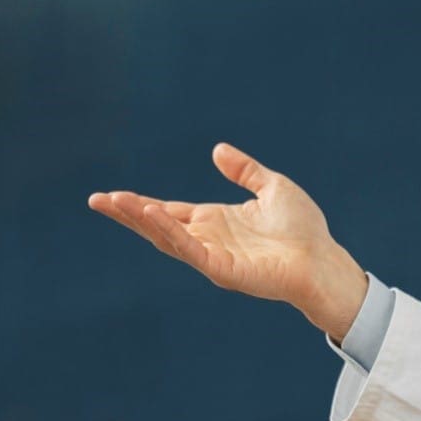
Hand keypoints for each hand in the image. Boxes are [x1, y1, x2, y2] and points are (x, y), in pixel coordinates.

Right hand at [88, 143, 368, 339]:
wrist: (323, 259)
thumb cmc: (304, 229)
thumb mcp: (272, 187)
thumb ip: (245, 171)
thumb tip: (217, 150)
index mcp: (216, 221)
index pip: (169, 211)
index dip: (141, 204)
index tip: (113, 196)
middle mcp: (208, 239)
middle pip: (158, 225)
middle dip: (128, 213)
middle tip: (97, 200)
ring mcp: (212, 256)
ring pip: (166, 238)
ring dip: (140, 220)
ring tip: (114, 203)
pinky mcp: (222, 270)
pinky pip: (188, 250)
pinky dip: (168, 233)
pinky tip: (151, 215)